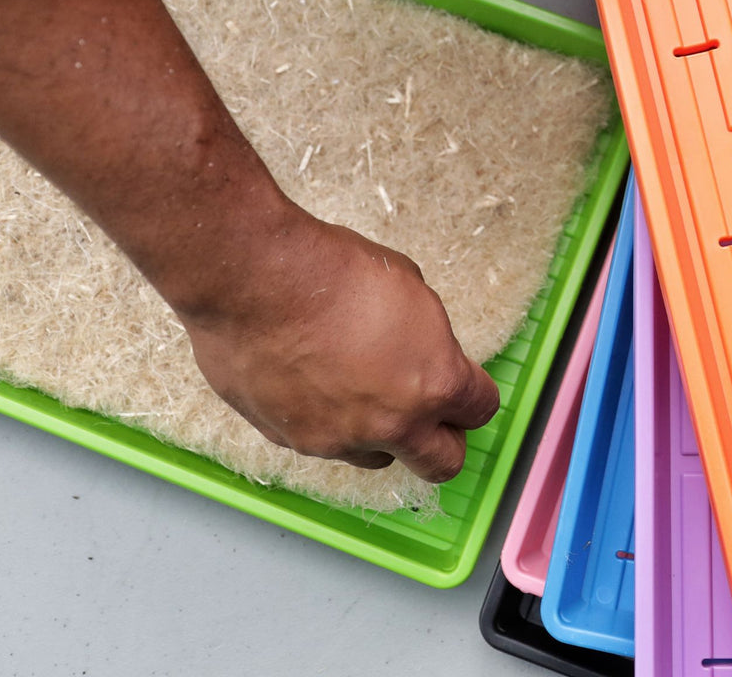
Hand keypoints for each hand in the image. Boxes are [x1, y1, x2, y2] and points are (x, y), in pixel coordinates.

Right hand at [178, 213, 499, 482]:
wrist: (253, 277)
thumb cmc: (326, 268)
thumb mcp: (404, 282)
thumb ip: (422, 333)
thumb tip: (417, 345)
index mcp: (432, 382)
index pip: (479, 409)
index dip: (471, 394)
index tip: (461, 385)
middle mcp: (390, 425)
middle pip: (441, 462)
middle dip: (439, 440)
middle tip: (423, 411)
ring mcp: (336, 439)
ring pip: (373, 456)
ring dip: (375, 432)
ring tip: (350, 385)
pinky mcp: (287, 438)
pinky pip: (317, 440)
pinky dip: (319, 418)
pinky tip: (302, 377)